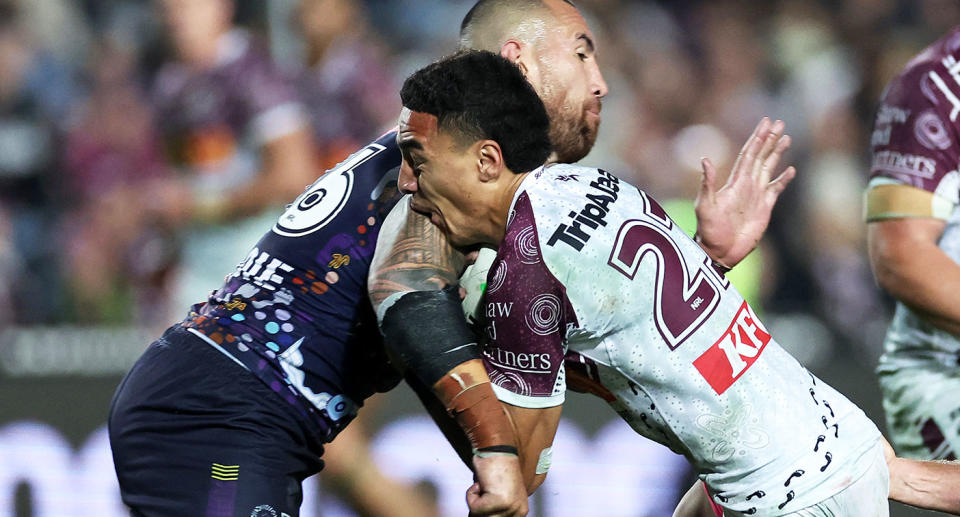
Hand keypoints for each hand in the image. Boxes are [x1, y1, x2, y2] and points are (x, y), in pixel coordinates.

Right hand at [466, 453, 527, 516]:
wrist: (495, 448)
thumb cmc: (492, 468)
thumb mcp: (496, 494)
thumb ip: (495, 509)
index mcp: (520, 511)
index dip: (484, 511)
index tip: (484, 497)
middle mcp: (520, 511)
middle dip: (479, 507)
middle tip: (484, 489)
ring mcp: (512, 507)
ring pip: (480, 516)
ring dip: (475, 500)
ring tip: (484, 485)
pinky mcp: (501, 502)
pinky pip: (475, 508)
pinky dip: (472, 495)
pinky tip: (482, 482)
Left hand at [694, 117, 795, 267]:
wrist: (719, 252)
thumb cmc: (709, 231)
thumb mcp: (705, 206)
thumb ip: (707, 183)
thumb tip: (705, 159)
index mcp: (735, 182)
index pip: (749, 154)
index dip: (757, 138)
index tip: (766, 122)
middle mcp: (747, 185)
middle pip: (761, 156)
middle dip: (770, 139)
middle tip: (780, 122)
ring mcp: (756, 196)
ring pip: (769, 168)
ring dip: (777, 153)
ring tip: (787, 137)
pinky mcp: (764, 208)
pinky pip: (776, 189)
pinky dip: (784, 179)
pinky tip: (791, 169)